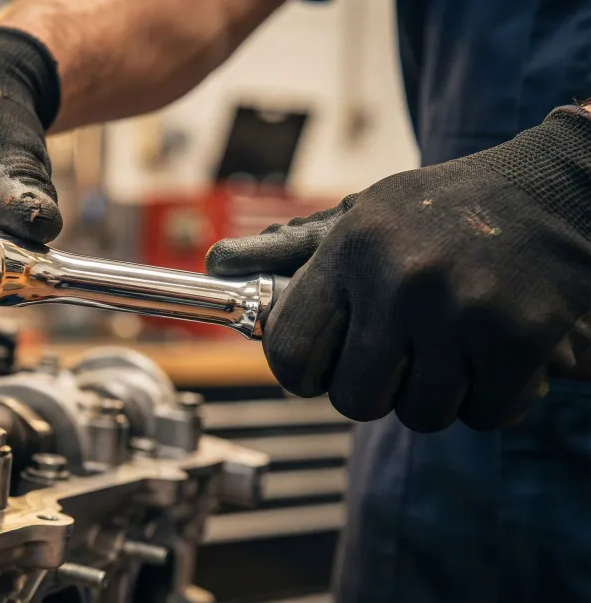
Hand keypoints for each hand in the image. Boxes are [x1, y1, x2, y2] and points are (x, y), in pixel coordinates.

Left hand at [206, 108, 590, 431]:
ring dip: (436, 395)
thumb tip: (216, 264)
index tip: (323, 367)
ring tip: (452, 347)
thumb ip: (290, 251)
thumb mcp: (363, 214)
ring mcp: (463, 312)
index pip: (288, 354)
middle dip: (375, 390)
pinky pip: (485, 415)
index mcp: (352, 248)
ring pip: (421, 416)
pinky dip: (492, 397)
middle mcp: (401, 280)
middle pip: (354, 400)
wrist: (562, 186)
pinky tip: (495, 353)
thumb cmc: (446, 208)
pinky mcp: (522, 340)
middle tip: (400, 355)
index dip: (302, 373)